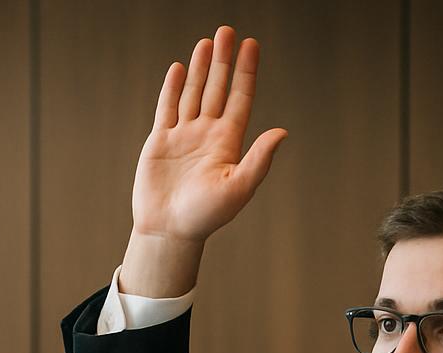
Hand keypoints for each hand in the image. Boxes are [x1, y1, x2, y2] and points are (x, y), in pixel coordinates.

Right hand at [121, 25, 287, 297]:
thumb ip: (259, 158)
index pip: (240, 98)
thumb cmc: (206, 216)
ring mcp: (183, 136)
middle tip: (227, 31)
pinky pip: (167, 108)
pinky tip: (178, 68)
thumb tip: (282, 131)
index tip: (251, 45)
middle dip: (222, 61)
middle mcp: (207, 135)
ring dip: (199, 68)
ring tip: (206, 42)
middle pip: (216, 88)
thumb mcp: (238, 187)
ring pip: (193, 93)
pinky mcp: (161, 141)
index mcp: (228, 143)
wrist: (169, 230)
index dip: (246, 72)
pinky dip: (172, 88)